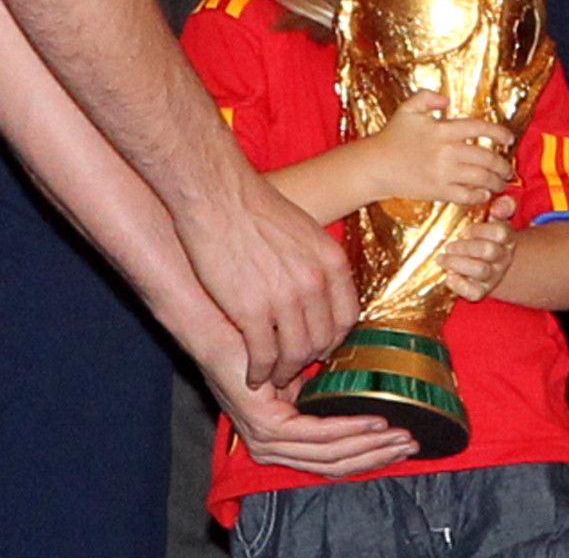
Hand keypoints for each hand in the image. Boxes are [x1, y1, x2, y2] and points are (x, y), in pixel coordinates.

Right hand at [177, 168, 359, 388]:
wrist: (219, 195)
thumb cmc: (255, 208)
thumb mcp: (304, 231)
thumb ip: (316, 263)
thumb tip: (320, 292)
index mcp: (331, 262)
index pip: (347, 318)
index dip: (333, 340)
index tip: (319, 348)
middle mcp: (314, 282)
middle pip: (322, 341)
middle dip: (308, 360)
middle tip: (293, 368)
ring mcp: (285, 298)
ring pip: (295, 354)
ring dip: (284, 371)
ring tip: (272, 375)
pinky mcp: (252, 310)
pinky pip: (264, 355)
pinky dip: (259, 371)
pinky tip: (252, 373)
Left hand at [202, 343, 419, 477]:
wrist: (222, 323)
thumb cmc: (259, 339)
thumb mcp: (298, 367)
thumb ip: (321, 385)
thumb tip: (360, 384)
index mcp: (282, 437)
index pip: (332, 458)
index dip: (370, 452)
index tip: (403, 440)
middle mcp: (273, 447)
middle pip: (336, 464)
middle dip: (378, 455)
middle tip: (410, 443)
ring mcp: (268, 440)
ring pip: (330, 455)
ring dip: (370, 446)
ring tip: (400, 433)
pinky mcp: (267, 426)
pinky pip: (316, 435)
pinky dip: (350, 430)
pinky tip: (374, 421)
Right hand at [366, 90, 513, 205]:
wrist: (376, 166)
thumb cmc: (392, 136)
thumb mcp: (408, 109)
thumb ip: (427, 97)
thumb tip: (447, 100)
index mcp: (442, 129)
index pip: (480, 128)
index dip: (499, 133)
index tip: (509, 139)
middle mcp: (446, 151)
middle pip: (486, 157)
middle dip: (503, 164)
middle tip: (509, 168)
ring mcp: (443, 173)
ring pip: (480, 178)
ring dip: (496, 181)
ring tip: (501, 183)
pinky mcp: (438, 191)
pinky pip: (466, 195)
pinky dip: (479, 196)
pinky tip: (484, 194)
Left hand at [438, 194, 517, 301]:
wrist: (486, 262)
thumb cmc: (485, 235)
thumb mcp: (493, 218)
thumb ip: (502, 206)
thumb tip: (498, 206)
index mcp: (507, 238)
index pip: (500, 232)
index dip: (480, 230)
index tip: (464, 230)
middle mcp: (503, 257)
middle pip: (489, 251)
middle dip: (465, 247)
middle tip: (449, 245)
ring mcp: (493, 276)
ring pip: (481, 271)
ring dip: (458, 263)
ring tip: (442, 258)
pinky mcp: (482, 291)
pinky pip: (475, 292)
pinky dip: (459, 285)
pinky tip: (449, 276)